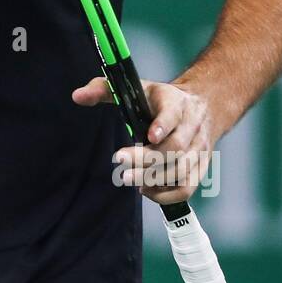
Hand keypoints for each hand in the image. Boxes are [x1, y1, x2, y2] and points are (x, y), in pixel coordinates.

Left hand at [71, 75, 213, 204]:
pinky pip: (187, 187)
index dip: (163, 126)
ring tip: (129, 179)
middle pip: (174, 147)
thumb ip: (104, 89)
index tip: (148, 136)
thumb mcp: (137, 87)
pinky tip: (146, 190)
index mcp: (176, 102)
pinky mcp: (202, 166)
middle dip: (147, 159)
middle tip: (120, 165)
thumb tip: (77, 96)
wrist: (204, 104)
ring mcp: (199, 148)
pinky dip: (167, 194)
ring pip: (182, 169)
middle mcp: (192, 125)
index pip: (173, 114)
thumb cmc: (162, 99)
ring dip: (155, 179)